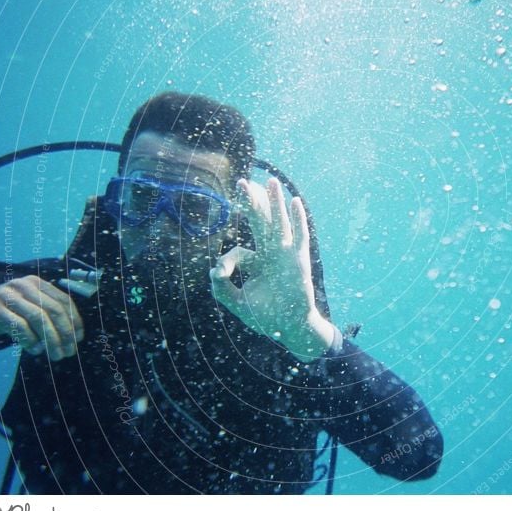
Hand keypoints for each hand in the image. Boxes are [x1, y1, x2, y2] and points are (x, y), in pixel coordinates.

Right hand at [0, 275, 83, 360]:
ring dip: (52, 340)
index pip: (63, 300)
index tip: (80, 338)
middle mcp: (24, 285)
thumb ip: (46, 317)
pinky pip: (19, 326)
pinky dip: (31, 341)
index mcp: (35, 283)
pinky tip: (35, 351)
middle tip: (70, 352)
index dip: (75, 321)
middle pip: (54, 310)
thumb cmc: (0, 315)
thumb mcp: (25, 310)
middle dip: (66, 333)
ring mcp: (8, 295)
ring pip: (39, 318)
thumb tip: (72, 336)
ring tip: (57, 355)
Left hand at [210, 177, 333, 361]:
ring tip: (271, 181)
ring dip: (275, 202)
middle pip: (260, 224)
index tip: (220, 274)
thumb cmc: (267, 317)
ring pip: (279, 224)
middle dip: (252, 203)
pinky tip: (295, 202)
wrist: (290, 329)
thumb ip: (222, 289)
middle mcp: (271, 255)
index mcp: (258, 263)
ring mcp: (286, 256)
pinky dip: (298, 220)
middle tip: (242, 182)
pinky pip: (299, 237)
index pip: (238, 252)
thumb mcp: (238, 303)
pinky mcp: (299, 261)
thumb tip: (212, 270)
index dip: (226, 262)